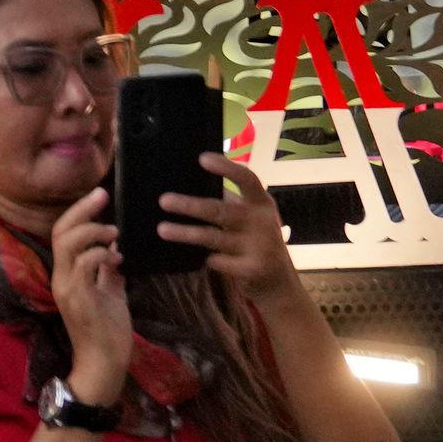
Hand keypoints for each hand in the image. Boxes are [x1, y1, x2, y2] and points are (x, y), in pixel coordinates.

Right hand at [47, 187, 132, 407]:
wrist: (104, 364)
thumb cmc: (107, 330)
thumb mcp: (110, 291)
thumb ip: (108, 269)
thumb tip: (116, 245)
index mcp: (66, 274)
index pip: (62, 233)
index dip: (78, 212)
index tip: (99, 195)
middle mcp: (60, 278)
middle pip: (61, 232)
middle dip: (82, 210)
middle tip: (103, 195)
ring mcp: (67, 288)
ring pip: (69, 244)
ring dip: (93, 232)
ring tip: (114, 231)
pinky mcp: (79, 298)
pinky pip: (84, 265)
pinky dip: (101, 254)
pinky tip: (117, 257)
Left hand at [158, 152, 305, 310]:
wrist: (280, 284)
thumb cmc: (258, 241)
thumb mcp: (252, 217)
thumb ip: (231, 200)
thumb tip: (194, 179)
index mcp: (262, 203)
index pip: (247, 179)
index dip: (226, 168)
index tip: (202, 158)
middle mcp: (262, 222)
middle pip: (220, 210)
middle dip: (190, 206)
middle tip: (163, 200)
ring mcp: (258, 246)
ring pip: (213, 237)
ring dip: (185, 233)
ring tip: (162, 229)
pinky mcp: (252, 269)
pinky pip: (219, 261)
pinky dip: (208, 259)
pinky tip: (201, 258)